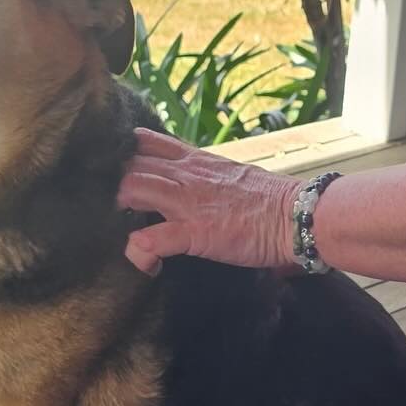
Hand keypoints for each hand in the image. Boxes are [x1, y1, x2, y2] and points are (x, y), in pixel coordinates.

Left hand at [116, 128, 300, 275]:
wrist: (295, 215)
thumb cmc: (269, 200)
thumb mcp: (228, 174)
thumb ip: (203, 175)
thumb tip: (191, 185)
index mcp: (193, 159)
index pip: (144, 141)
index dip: (121, 153)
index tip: (113, 171)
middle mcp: (184, 175)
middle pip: (128, 164)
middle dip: (110, 184)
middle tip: (110, 209)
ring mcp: (186, 202)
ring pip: (130, 189)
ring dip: (117, 210)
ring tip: (121, 231)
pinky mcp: (193, 231)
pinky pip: (150, 240)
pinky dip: (139, 253)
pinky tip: (147, 264)